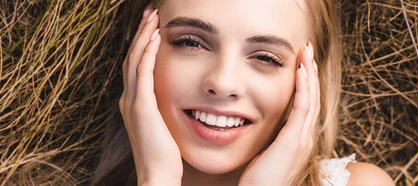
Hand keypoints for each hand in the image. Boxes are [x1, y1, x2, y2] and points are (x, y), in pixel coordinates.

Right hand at [119, 9, 181, 185]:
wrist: (157, 174)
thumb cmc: (165, 154)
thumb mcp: (163, 126)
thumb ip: (164, 110)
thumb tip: (177, 100)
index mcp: (134, 103)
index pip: (136, 66)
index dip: (141, 45)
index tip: (152, 28)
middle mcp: (129, 99)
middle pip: (132, 58)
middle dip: (141, 34)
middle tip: (150, 15)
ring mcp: (133, 103)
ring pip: (134, 61)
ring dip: (143, 37)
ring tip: (152, 18)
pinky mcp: (142, 107)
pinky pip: (142, 73)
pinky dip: (147, 54)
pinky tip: (154, 39)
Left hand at [239, 43, 319, 185]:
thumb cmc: (259, 181)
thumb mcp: (267, 153)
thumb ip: (272, 137)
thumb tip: (263, 120)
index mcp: (300, 140)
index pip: (308, 104)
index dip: (307, 82)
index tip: (302, 61)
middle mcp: (306, 138)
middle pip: (314, 97)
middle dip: (311, 71)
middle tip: (308, 49)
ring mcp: (302, 140)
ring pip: (312, 99)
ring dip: (309, 73)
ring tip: (306, 52)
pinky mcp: (293, 142)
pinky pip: (303, 108)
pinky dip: (303, 87)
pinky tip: (300, 71)